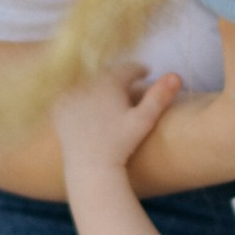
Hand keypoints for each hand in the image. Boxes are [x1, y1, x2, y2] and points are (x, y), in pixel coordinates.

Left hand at [54, 63, 185, 183]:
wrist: (90, 166)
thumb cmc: (121, 145)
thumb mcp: (143, 120)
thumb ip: (159, 96)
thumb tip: (177, 75)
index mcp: (109, 82)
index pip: (127, 68)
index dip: (139, 70)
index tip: (145, 73)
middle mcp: (86, 83)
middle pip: (106, 72)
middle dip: (117, 77)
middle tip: (128, 84)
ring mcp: (69, 94)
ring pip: (87, 80)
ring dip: (98, 83)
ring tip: (108, 94)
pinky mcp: (57, 106)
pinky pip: (69, 92)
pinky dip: (78, 94)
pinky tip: (86, 104)